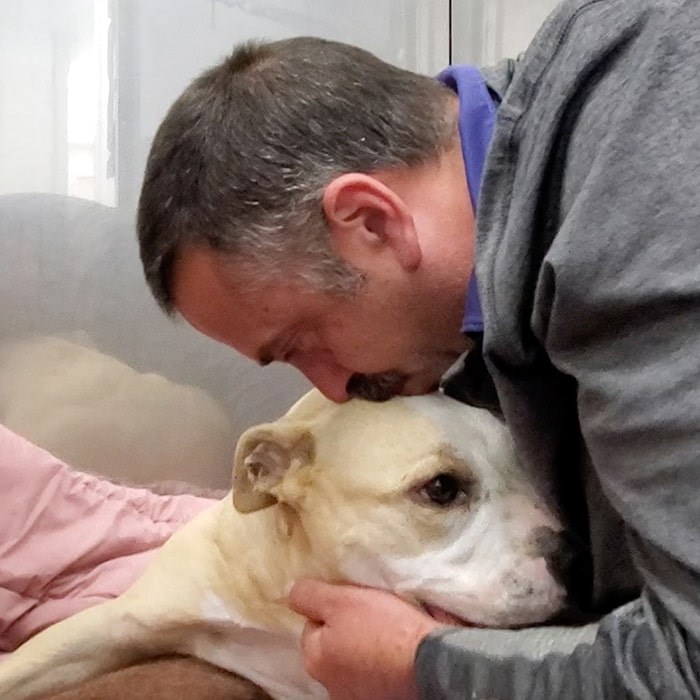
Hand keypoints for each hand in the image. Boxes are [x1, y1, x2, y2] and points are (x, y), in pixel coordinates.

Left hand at [288, 578, 443, 699]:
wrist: (431, 662)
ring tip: (388, 629)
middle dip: (348, 629)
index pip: (312, 626)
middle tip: (371, 612)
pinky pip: (377, 672)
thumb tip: (289, 592)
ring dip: (366, 646)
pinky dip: (384, 661)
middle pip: (333, 645)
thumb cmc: (384, 629)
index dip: (331, 608)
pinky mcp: (383, 698)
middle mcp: (330, 686)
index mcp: (315, 660)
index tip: (353, 601)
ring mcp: (358, 696)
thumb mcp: (342, 600)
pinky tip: (398, 648)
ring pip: (356, 660)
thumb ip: (309, 595)